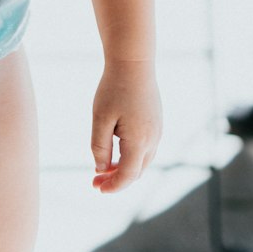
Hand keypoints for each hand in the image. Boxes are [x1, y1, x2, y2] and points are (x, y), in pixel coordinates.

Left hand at [91, 60, 161, 192]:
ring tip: (103, 168)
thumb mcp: (101, 119)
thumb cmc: (114, 89)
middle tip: (95, 180)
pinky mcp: (156, 123)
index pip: (128, 175)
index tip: (97, 189)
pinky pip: (145, 148)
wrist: (134, 62)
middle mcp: (153, 139)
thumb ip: (100, 147)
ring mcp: (158, 131)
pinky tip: (115, 151)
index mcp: (140, 141)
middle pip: (137, 171)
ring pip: (142, 161)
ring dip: (124, 168)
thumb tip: (101, 169)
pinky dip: (131, 156)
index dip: (113, 185)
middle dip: (116, 179)